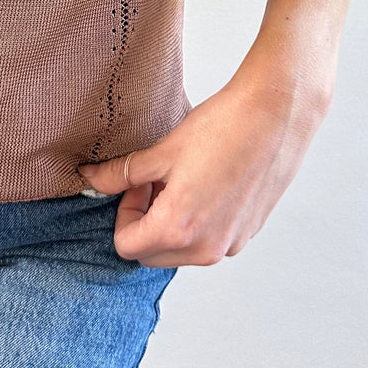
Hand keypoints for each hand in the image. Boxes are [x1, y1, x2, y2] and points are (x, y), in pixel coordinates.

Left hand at [77, 58, 329, 267]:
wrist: (276, 114)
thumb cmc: (222, 127)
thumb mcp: (163, 150)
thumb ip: (122, 174)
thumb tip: (90, 180)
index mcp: (177, 229)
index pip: (126, 246)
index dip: (123, 212)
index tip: (136, 183)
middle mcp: (206, 248)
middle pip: (153, 254)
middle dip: (145, 222)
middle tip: (155, 181)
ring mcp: (231, 244)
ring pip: (182, 249)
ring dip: (172, 223)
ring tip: (183, 179)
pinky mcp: (248, 233)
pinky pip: (210, 241)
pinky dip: (200, 221)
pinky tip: (209, 182)